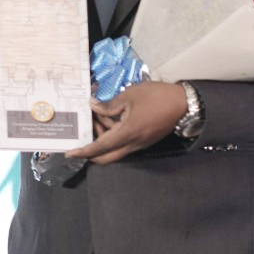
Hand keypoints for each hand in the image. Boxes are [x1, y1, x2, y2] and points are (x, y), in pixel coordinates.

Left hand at [66, 81, 187, 163]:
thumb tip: (92, 106)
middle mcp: (133, 144)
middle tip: (82, 136)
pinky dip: (114, 134)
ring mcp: (140, 143)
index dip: (83, 151)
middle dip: (91, 151)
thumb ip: (108, 105)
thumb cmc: (156, 97)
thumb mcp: (128, 96)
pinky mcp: (145, 140)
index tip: (69, 153)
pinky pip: (124, 143)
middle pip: (107, 157)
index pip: (99, 148)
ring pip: (115, 149)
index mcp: (127, 134)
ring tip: (97, 116)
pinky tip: (109, 117)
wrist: (184, 102)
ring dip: (104, 137)